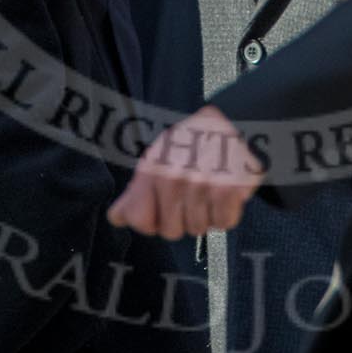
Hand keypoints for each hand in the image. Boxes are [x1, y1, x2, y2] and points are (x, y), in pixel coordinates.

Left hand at [108, 106, 262, 239]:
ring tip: (211, 188)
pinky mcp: (227, 191)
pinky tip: (225, 191)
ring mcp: (199, 186)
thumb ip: (137, 190)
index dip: (153, 219)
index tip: (164, 205)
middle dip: (183, 217)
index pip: (140, 220)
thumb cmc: (194, 142)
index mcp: (151, 170)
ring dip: (207, 214)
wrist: (236, 121)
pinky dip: (228, 212)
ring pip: (199, 229)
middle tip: (193, 192)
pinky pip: (224, 223)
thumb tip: (115, 218)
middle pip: (171, 231)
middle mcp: (172, 179)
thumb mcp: (159, 156)